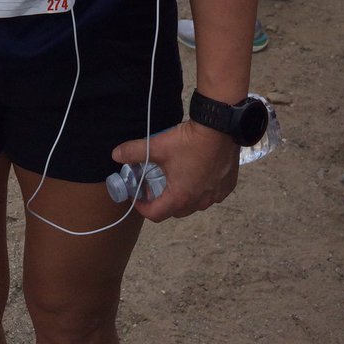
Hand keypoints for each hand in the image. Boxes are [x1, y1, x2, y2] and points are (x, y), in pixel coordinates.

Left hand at [112, 119, 238, 221]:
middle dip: (162, 201)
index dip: (142, 207)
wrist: (219, 128)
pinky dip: (202, 188)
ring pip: (194, 203)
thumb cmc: (189, 142)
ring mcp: (216, 196)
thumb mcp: (157, 146)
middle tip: (155, 185)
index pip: (156, 214)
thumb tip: (115, 155)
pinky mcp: (227, 186)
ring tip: (176, 177)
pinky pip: (210, 194)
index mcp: (180, 198)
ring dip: (183, 195)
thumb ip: (134, 151)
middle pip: (175, 210)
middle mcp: (199, 202)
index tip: (138, 196)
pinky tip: (198, 172)